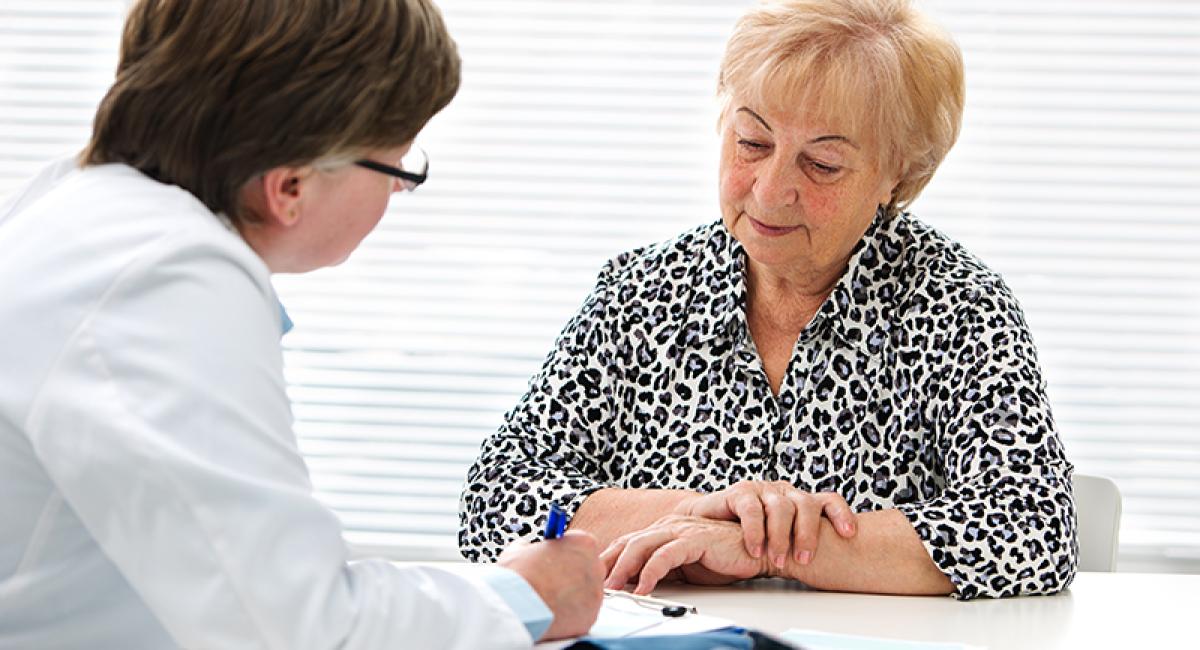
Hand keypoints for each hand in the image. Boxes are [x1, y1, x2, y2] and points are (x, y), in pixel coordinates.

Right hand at [498, 530, 604, 640]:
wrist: (516, 606)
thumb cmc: (519, 574)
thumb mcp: (519, 550)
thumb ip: (530, 548)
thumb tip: (525, 549)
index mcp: (583, 543)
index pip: (581, 546)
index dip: (565, 555)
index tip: (553, 561)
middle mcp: (596, 567)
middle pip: (588, 570)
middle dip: (571, 576)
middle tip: (550, 582)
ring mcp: (596, 595)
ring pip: (586, 595)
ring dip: (570, 597)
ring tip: (547, 600)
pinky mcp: (590, 618)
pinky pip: (581, 615)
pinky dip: (569, 615)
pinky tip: (551, 613)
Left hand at [601, 514, 771, 594]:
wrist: (757, 552)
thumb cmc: (723, 558)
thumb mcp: (684, 567)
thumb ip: (661, 570)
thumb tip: (635, 584)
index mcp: (663, 530)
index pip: (627, 543)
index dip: (607, 559)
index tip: (592, 577)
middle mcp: (668, 525)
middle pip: (628, 542)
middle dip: (607, 563)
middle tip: (594, 584)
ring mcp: (680, 530)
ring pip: (642, 546)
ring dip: (624, 568)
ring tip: (613, 588)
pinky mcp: (694, 538)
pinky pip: (666, 555)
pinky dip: (652, 571)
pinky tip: (645, 587)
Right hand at [675, 480, 857, 569]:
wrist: (707, 526)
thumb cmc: (749, 537)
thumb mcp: (782, 541)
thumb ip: (801, 546)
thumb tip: (834, 569)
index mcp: (799, 502)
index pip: (828, 501)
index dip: (841, 515)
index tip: (849, 534)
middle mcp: (784, 493)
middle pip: (806, 505)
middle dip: (808, 534)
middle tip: (804, 559)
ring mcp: (762, 490)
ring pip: (781, 507)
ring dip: (781, 536)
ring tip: (777, 559)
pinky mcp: (740, 493)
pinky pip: (752, 510)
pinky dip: (755, 531)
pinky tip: (755, 549)